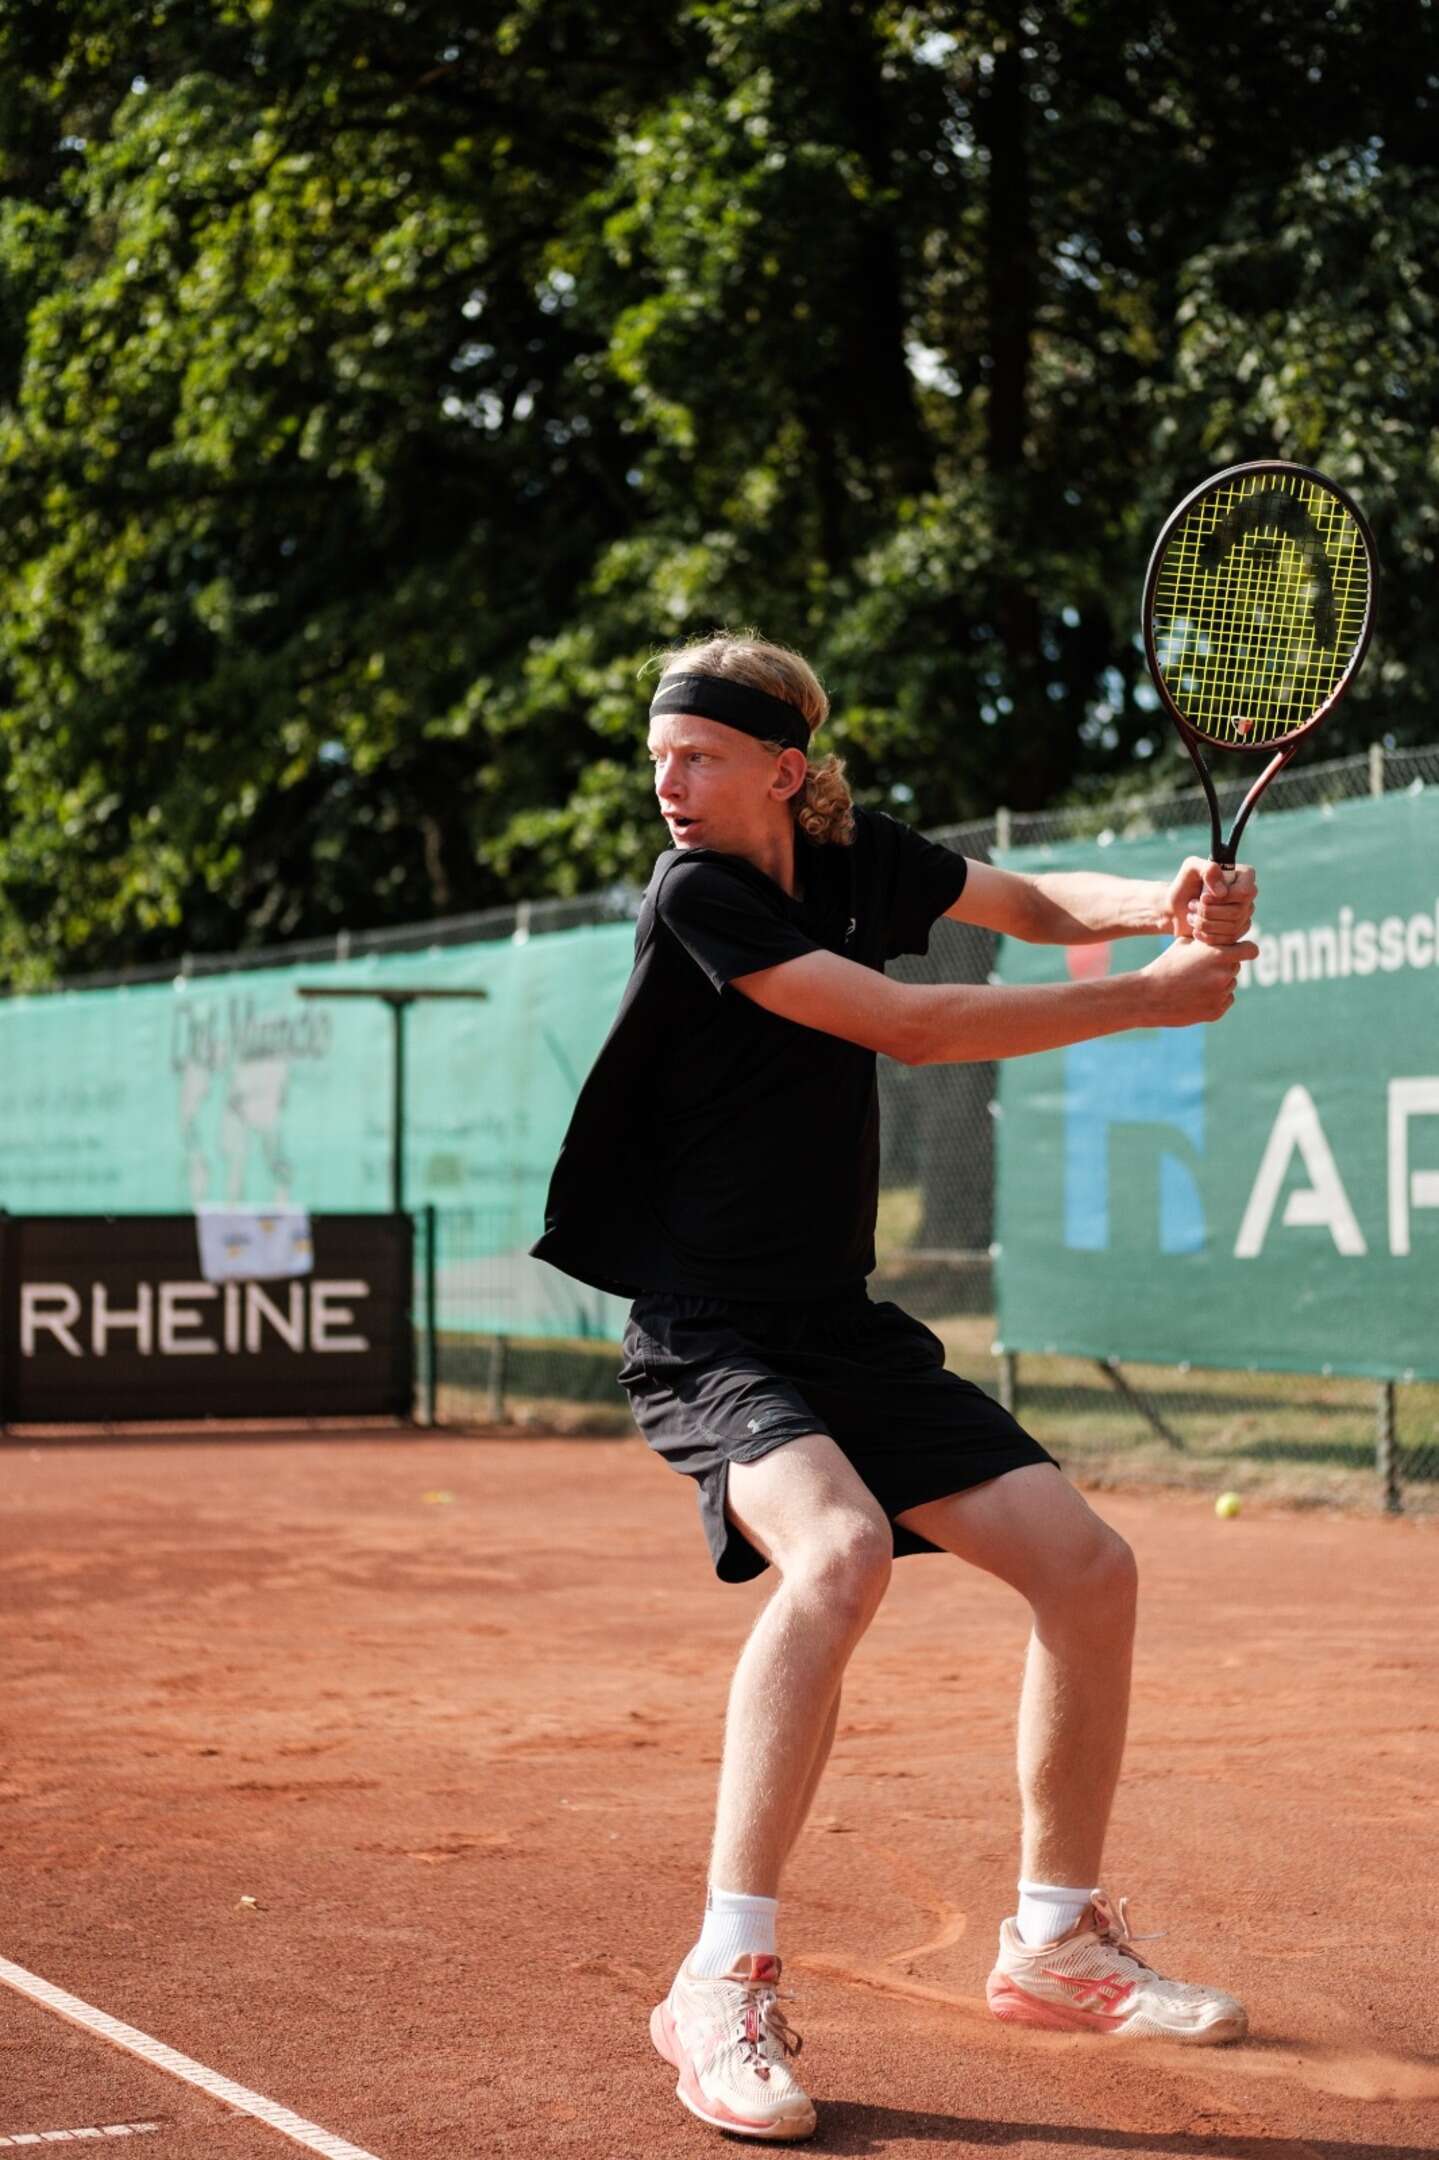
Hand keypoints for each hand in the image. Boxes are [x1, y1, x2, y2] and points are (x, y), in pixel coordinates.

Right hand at [1142, 934, 1257, 1026]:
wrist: (1149, 996)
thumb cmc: (1166, 965)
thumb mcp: (1185, 944)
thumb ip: (1208, 938)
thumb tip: (1223, 929)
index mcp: (1218, 954)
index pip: (1251, 950)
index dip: (1246, 950)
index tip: (1241, 951)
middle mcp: (1223, 974)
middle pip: (1235, 967)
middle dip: (1223, 966)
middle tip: (1200, 969)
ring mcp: (1220, 995)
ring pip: (1229, 984)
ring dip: (1217, 983)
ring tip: (1193, 984)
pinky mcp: (1216, 1012)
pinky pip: (1224, 1001)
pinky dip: (1213, 999)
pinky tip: (1194, 996)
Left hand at [1163, 857, 1256, 946]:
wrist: (1175, 908)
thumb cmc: (1184, 885)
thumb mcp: (1191, 868)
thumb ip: (1207, 869)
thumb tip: (1223, 892)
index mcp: (1243, 876)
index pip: (1246, 892)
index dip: (1224, 898)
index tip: (1203, 897)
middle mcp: (1248, 896)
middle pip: (1238, 911)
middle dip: (1209, 911)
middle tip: (1192, 905)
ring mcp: (1244, 915)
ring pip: (1232, 927)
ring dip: (1205, 923)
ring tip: (1191, 915)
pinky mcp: (1236, 932)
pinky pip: (1228, 940)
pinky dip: (1207, 936)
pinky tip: (1195, 929)